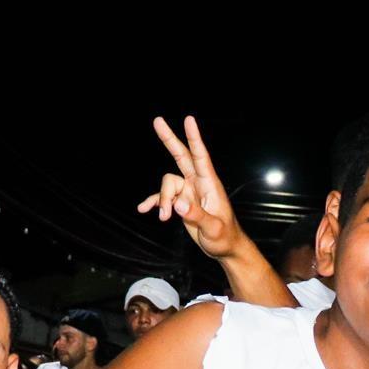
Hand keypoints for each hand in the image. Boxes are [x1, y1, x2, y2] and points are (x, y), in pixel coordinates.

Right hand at [136, 116, 252, 259]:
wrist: (224, 248)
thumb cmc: (224, 237)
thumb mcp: (213, 229)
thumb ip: (197, 216)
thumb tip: (178, 205)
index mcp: (209, 184)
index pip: (201, 157)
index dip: (194, 138)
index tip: (189, 119)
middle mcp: (197, 184)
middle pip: (181, 156)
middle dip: (169, 139)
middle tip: (157, 120)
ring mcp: (188, 192)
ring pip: (167, 184)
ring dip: (162, 200)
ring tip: (164, 218)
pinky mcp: (180, 203)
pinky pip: (162, 198)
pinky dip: (154, 203)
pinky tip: (143, 209)